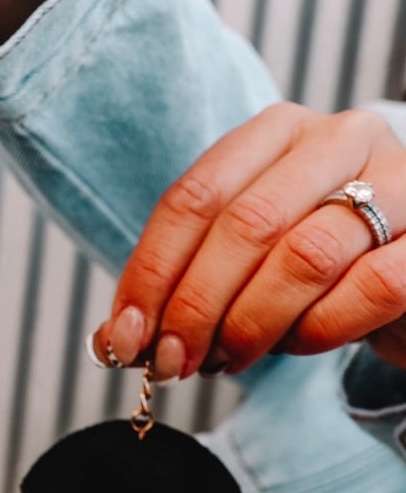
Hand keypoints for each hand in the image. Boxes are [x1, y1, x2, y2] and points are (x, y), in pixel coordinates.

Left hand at [91, 103, 405, 377]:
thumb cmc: (325, 265)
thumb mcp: (252, 256)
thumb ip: (189, 280)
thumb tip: (115, 338)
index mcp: (278, 131)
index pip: (194, 196)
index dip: (151, 272)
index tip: (124, 336)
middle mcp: (339, 139)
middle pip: (243, 223)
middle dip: (195, 304)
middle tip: (172, 361)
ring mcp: (399, 182)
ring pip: (303, 255)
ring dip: (251, 323)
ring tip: (228, 360)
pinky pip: (368, 288)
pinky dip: (318, 330)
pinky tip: (295, 346)